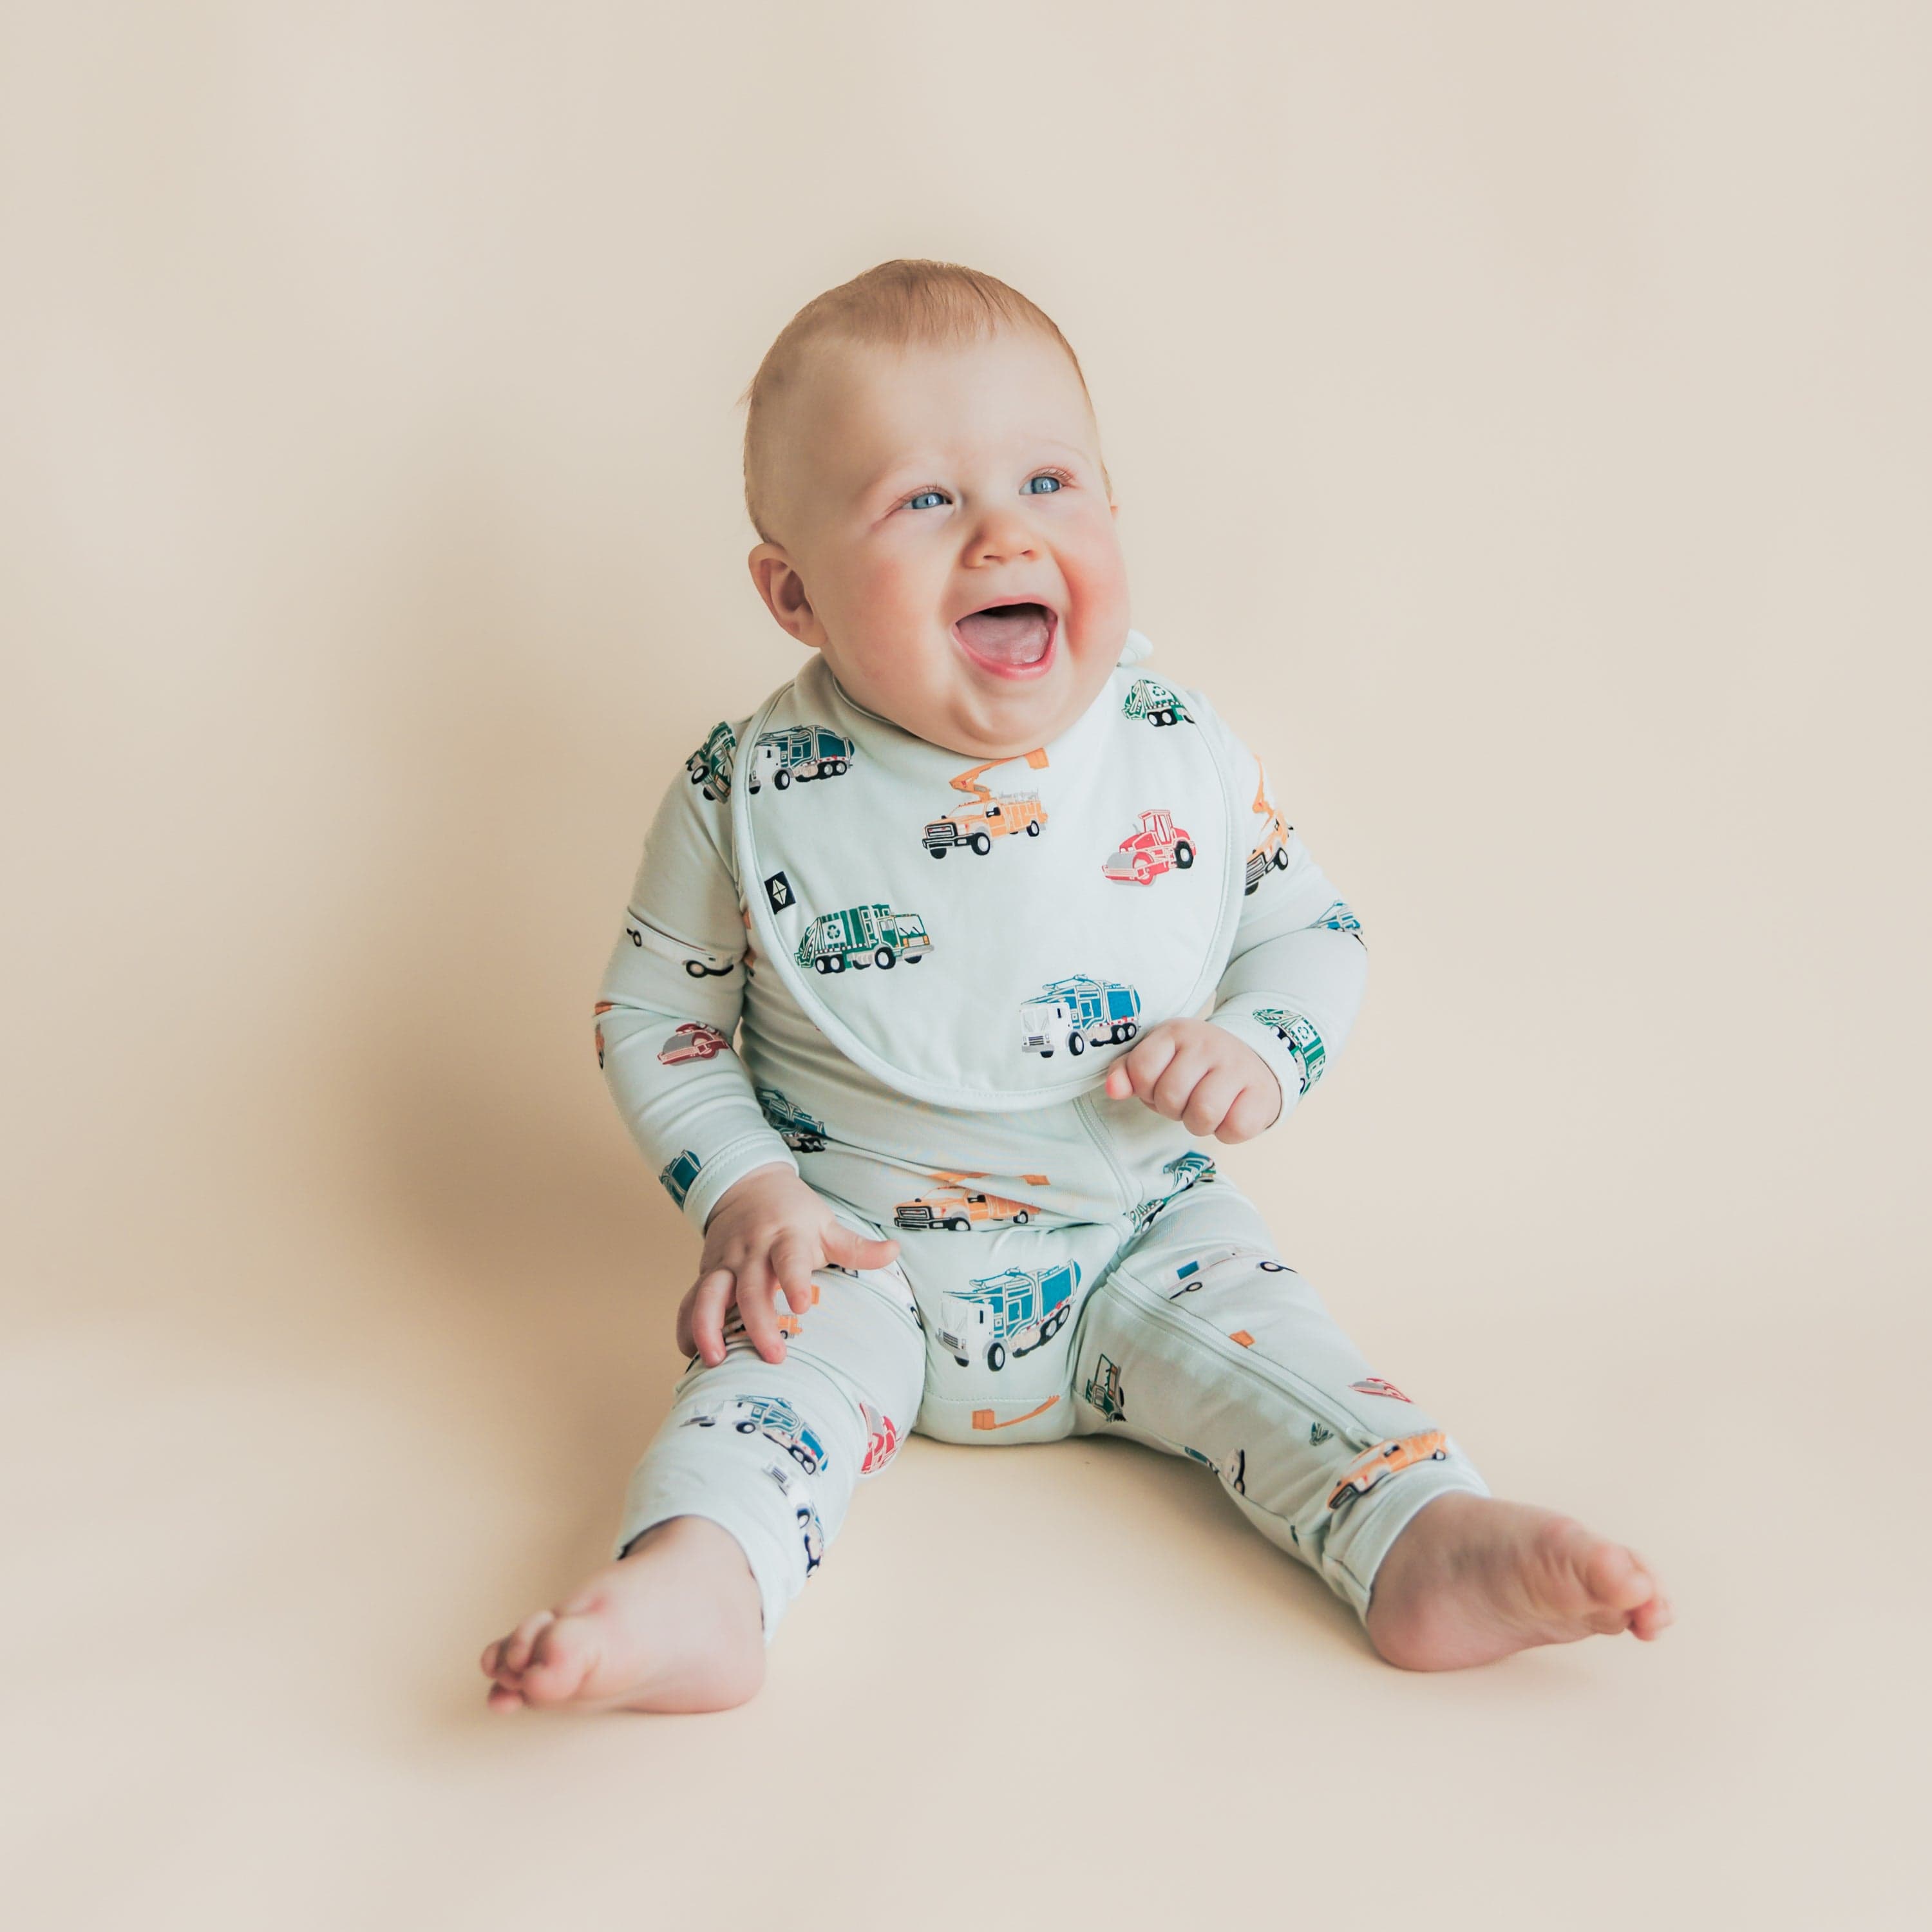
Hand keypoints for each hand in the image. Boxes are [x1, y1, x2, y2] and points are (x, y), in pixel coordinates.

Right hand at [677, 1164, 899, 1366]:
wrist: (747, 1186)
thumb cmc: (794, 1213)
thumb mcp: (826, 1224)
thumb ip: (856, 1246)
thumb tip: (894, 1251)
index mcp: (785, 1238)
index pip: (790, 1259)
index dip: (794, 1281)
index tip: (802, 1307)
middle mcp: (751, 1251)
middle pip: (750, 1289)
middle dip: (758, 1323)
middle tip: (773, 1355)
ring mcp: (725, 1263)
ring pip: (709, 1295)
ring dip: (708, 1326)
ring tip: (715, 1359)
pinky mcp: (707, 1273)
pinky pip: (690, 1299)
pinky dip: (686, 1325)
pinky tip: (689, 1352)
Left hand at [1102, 1018, 1281, 1143]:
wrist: (1254, 1061)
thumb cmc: (1195, 1067)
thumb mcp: (1159, 1059)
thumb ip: (1128, 1072)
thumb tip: (1113, 1090)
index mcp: (1175, 1032)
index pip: (1141, 1069)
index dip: (1146, 1089)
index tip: (1160, 1085)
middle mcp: (1208, 1043)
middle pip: (1170, 1096)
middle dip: (1172, 1109)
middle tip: (1187, 1099)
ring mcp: (1237, 1066)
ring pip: (1202, 1114)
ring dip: (1198, 1123)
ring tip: (1205, 1108)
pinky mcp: (1262, 1093)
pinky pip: (1233, 1129)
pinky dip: (1226, 1131)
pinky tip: (1229, 1113)